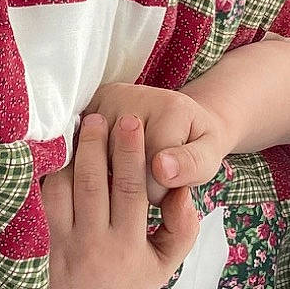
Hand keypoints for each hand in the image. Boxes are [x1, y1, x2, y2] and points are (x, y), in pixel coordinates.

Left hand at [43, 113, 201, 288]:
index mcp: (127, 245)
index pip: (128, 189)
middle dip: (94, 145)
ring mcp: (62, 247)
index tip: (130, 121)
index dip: (129, 152)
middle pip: (90, 183)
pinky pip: (39, 205)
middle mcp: (93, 245)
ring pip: (59, 191)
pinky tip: (54, 155)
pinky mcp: (39, 248)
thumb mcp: (170, 261)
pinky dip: (45, 176)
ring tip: (75, 130)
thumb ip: (184, 224)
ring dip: (67, 157)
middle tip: (98, 116)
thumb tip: (180, 189)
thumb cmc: (135, 282)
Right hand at [86, 83, 232, 200]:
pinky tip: (113, 164)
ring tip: (133, 166)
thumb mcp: (208, 157)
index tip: (170, 183)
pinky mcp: (87, 108)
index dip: (160, 192)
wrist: (180, 118)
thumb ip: (191, 165)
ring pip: (98, 163)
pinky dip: (97, 166)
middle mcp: (133, 96)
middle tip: (152, 174)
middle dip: (134, 186)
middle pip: (120, 166)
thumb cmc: (193, 142)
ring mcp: (106, 100)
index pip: (151, 172)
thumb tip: (162, 169)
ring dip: (114, 177)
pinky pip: (82, 153)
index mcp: (170, 108)